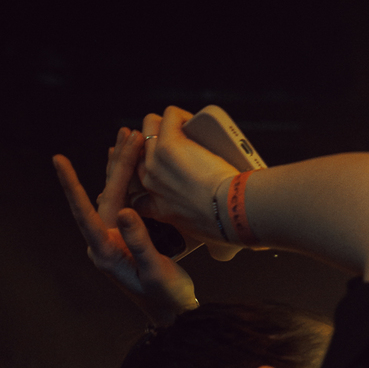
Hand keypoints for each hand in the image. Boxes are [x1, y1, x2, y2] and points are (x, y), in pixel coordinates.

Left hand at [53, 130, 197, 324]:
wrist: (175, 314)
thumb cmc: (167, 297)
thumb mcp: (156, 270)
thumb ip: (139, 241)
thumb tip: (126, 210)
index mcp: (105, 252)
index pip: (85, 212)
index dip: (71, 185)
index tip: (58, 159)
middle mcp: (104, 242)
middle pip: (105, 195)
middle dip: (117, 163)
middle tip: (129, 132)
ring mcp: (114, 238)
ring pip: (114, 194)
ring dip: (121, 166)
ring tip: (128, 135)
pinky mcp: (126, 236)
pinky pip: (124, 201)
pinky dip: (127, 180)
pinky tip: (127, 163)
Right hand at [137, 106, 246, 248]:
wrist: (232, 214)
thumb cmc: (230, 226)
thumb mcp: (209, 241)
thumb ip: (208, 241)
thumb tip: (222, 252)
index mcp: (158, 209)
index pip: (136, 190)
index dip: (143, 174)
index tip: (157, 168)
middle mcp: (150, 184)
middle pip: (139, 152)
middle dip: (154, 142)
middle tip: (176, 140)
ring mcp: (155, 163)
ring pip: (149, 127)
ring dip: (167, 124)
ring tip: (187, 129)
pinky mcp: (168, 144)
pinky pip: (169, 116)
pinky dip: (182, 115)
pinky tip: (195, 121)